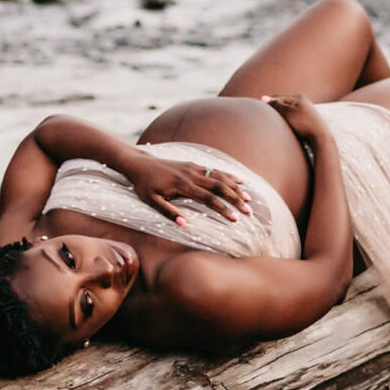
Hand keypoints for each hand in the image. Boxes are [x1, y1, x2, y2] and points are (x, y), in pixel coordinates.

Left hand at [123, 154, 253, 225]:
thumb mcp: (151, 201)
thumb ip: (168, 213)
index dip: (223, 209)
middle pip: (220, 187)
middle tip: (249, 211)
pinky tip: (240, 181)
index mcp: (182, 185)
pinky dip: (229, 176)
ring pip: (220, 177)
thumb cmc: (144, 185)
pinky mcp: (194, 165)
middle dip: (236, 199)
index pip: (208, 199)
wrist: (140, 164)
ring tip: (249, 199)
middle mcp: (191, 174)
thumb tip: (185, 224)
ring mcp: (194, 168)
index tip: (235, 219)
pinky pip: (215, 170)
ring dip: (236, 188)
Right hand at [260, 93, 330, 144]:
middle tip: (265, 116)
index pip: (278, 97)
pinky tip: (286, 129)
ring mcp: (307, 112)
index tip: (258, 109)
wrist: (321, 138)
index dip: (267, 103)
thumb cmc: (303, 124)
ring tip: (275, 124)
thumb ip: (275, 105)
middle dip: (275, 109)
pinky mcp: (309, 122)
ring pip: (289, 112)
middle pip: (284, 104)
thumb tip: (264, 98)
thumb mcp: (287, 113)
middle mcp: (304, 102)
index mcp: (299, 97)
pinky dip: (288, 122)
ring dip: (281, 117)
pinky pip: (294, 119)